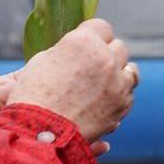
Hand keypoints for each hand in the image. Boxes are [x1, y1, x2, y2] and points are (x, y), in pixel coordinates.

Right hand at [7, 18, 138, 141]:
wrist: (39, 136)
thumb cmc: (33, 97)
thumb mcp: (42, 61)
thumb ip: (66, 50)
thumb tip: (76, 50)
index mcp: (83, 42)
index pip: (101, 27)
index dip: (92, 36)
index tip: (86, 46)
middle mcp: (105, 58)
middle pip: (118, 46)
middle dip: (106, 55)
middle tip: (91, 68)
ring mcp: (117, 82)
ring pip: (130, 69)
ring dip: (118, 73)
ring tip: (104, 83)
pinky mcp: (122, 104)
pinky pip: (128, 93)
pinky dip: (118, 95)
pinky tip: (103, 101)